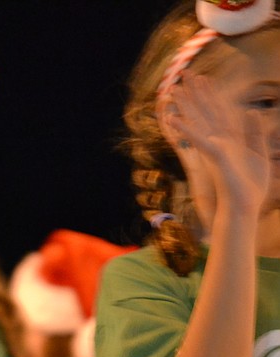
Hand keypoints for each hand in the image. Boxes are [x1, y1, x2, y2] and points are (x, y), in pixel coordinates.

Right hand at [166, 72, 270, 222]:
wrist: (243, 207)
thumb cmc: (250, 186)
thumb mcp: (259, 153)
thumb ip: (254, 132)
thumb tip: (251, 111)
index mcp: (229, 140)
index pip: (219, 112)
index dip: (212, 95)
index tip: (206, 79)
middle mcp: (217, 142)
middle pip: (204, 113)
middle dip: (195, 93)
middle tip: (184, 75)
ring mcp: (212, 148)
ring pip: (196, 122)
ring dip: (184, 106)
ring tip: (171, 91)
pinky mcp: (212, 156)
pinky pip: (195, 140)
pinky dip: (184, 129)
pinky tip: (172, 118)